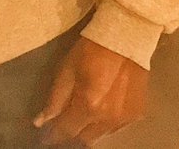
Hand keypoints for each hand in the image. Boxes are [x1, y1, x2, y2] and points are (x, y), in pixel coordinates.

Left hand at [33, 37, 148, 145]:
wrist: (124, 40)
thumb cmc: (89, 52)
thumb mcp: (65, 71)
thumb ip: (55, 100)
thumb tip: (40, 122)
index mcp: (89, 105)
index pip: (66, 131)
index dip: (52, 136)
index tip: (43, 138)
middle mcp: (108, 118)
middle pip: (84, 139)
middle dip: (70, 135)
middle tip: (60, 127)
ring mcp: (125, 119)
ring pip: (100, 136)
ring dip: (87, 131)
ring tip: (77, 120)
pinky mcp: (137, 115)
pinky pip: (115, 129)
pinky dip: (103, 125)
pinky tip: (96, 113)